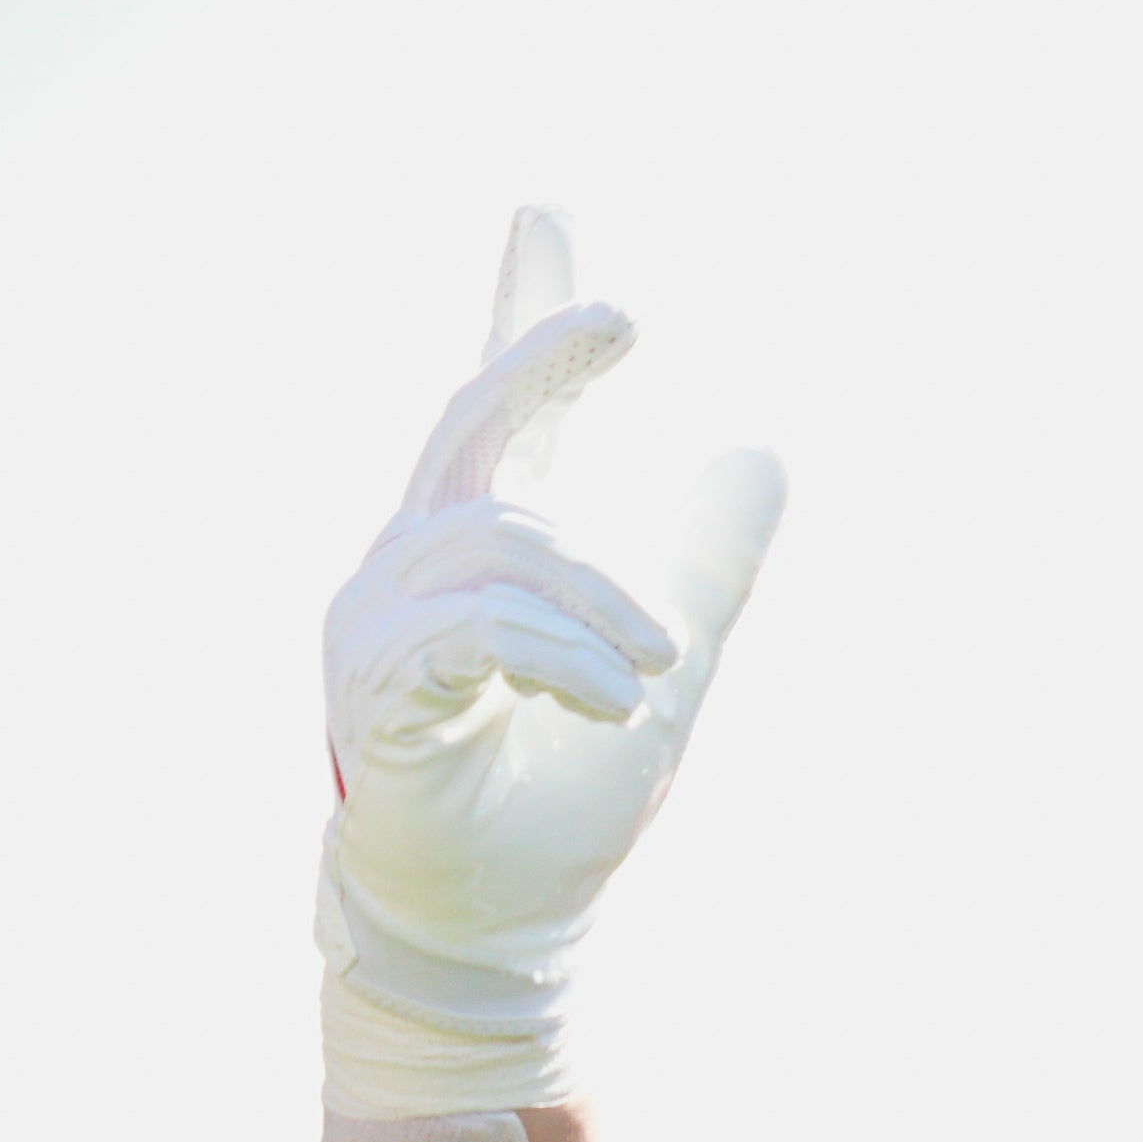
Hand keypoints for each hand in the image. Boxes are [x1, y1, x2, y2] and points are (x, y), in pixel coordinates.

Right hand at [316, 210, 786, 1116]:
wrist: (497, 928)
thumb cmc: (561, 805)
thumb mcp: (668, 668)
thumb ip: (707, 565)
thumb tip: (764, 446)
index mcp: (485, 549)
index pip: (501, 410)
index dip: (522, 311)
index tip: (548, 213)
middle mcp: (418, 560)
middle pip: (476, 423)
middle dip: (543, 358)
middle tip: (625, 317)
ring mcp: (383, 620)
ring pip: (504, 547)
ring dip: (601, 602)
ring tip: (657, 666)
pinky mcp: (378, 689)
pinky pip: (474, 633)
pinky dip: (558, 656)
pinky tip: (614, 697)